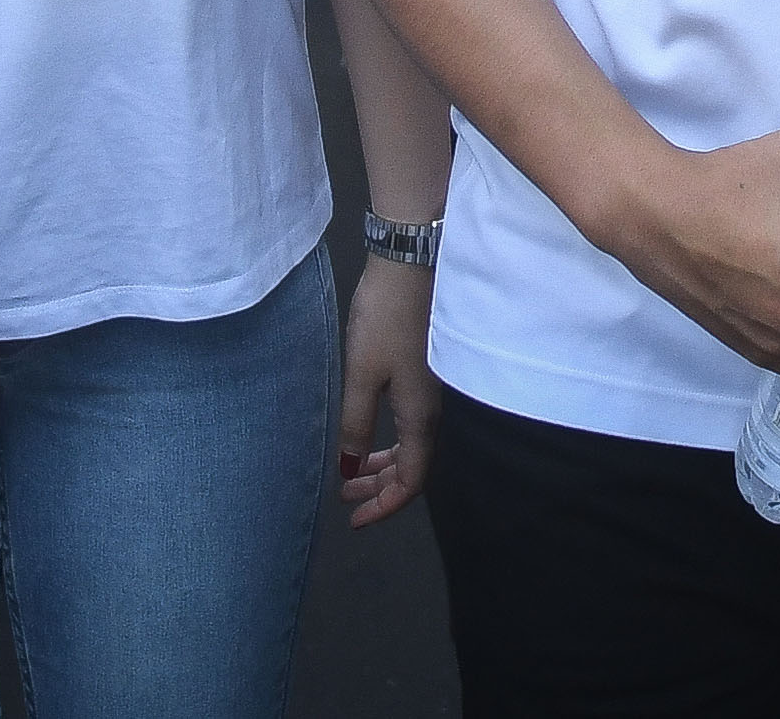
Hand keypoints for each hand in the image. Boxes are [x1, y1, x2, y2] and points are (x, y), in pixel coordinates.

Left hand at [335, 257, 439, 527]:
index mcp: (421, 416)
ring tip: (352, 471)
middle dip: (379, 487)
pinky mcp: (426, 366)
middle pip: (413, 464)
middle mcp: (433, 408)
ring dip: (382, 461)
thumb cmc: (387, 317)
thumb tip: (351, 470)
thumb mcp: (361, 375)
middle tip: (346, 498)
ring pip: (411, 441)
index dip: (384, 506)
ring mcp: (432, 387)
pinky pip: (411, 419)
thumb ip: (356, 425)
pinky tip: (369, 427)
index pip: (411, 480)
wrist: (413, 259)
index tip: (354, 520)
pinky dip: (389, 436)